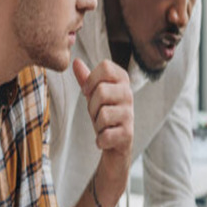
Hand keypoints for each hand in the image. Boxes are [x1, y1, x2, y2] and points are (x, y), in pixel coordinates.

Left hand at [73, 58, 132, 200]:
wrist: (115, 146)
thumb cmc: (105, 115)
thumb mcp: (94, 96)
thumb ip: (86, 79)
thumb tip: (75, 61)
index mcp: (123, 80)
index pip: (105, 66)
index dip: (91, 80)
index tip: (89, 91)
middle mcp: (129, 95)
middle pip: (101, 90)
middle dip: (92, 106)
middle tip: (97, 114)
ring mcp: (130, 114)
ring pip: (102, 113)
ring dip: (96, 124)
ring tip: (103, 126)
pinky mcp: (128, 134)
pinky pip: (104, 134)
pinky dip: (100, 140)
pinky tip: (106, 140)